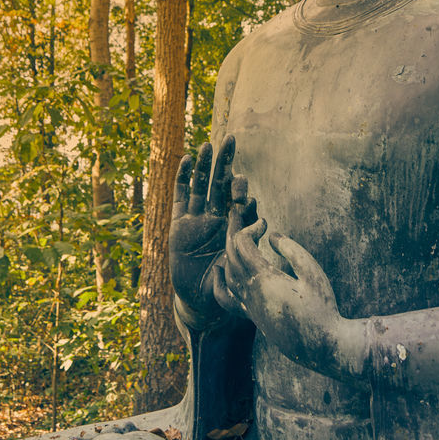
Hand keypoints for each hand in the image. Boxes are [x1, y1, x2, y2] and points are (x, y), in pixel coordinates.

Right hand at [170, 135, 250, 330]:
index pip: (240, 203)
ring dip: (204, 165)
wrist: (202, 299)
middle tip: (231, 140)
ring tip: (208, 146)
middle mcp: (216, 218)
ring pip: (201, 186)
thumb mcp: (240, 268)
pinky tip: (187, 160)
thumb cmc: (226, 286)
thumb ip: (247, 250)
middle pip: (221, 185)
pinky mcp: (178, 223)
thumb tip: (260, 229)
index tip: (244, 183)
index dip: (242, 192)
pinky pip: (180, 196)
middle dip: (225, 163)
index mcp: (234, 227)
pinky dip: (183, 178)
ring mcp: (197, 219)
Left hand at [224, 210, 360, 377]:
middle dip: (234, 233)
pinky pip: (227, 299)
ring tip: (239, 239)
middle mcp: (251, 292)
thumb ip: (292, 250)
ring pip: (228, 274)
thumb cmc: (322, 308)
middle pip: (230, 255)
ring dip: (230, 254)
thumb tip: (272, 236)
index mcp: (264, 279)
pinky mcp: (253, 317)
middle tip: (241, 216)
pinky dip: (220, 283)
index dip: (251, 228)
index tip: (265, 222)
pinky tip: (220, 273)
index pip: (243, 244)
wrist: (320, 346)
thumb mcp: (313, 273)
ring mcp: (250, 306)